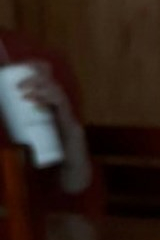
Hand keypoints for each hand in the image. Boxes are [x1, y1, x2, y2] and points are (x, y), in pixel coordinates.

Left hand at [18, 62, 92, 196]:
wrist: (70, 175)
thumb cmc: (53, 157)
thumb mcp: (34, 135)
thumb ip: (24, 125)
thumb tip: (4, 113)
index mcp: (54, 108)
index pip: (49, 81)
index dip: (39, 69)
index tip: (24, 65)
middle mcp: (64, 109)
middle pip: (54, 83)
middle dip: (37, 77)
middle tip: (20, 83)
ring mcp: (70, 117)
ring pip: (58, 93)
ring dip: (41, 87)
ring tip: (24, 91)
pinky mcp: (72, 127)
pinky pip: (62, 107)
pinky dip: (47, 101)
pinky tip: (35, 101)